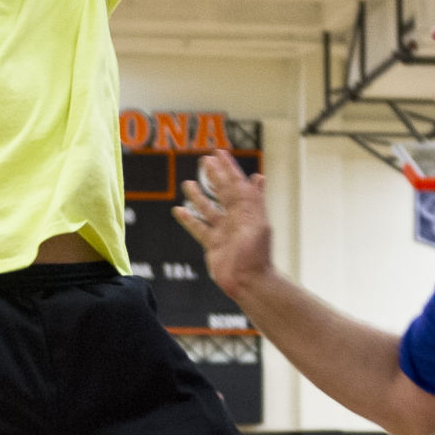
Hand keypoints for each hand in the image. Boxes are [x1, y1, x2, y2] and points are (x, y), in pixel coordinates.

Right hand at [174, 152, 273, 299]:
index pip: (236, 183)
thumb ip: (252, 201)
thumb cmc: (255, 254)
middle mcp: (236, 218)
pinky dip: (188, 219)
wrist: (248, 282)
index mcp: (248, 211)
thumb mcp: (256, 223)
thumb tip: (255, 177)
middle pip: (223, 192)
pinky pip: (198, 228)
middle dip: (215, 176)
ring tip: (188, 183)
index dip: (229, 168)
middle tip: (205, 160)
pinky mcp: (213, 245)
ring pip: (208, 209)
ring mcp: (224, 231)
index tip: (219, 153)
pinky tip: (179, 210)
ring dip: (199, 195)